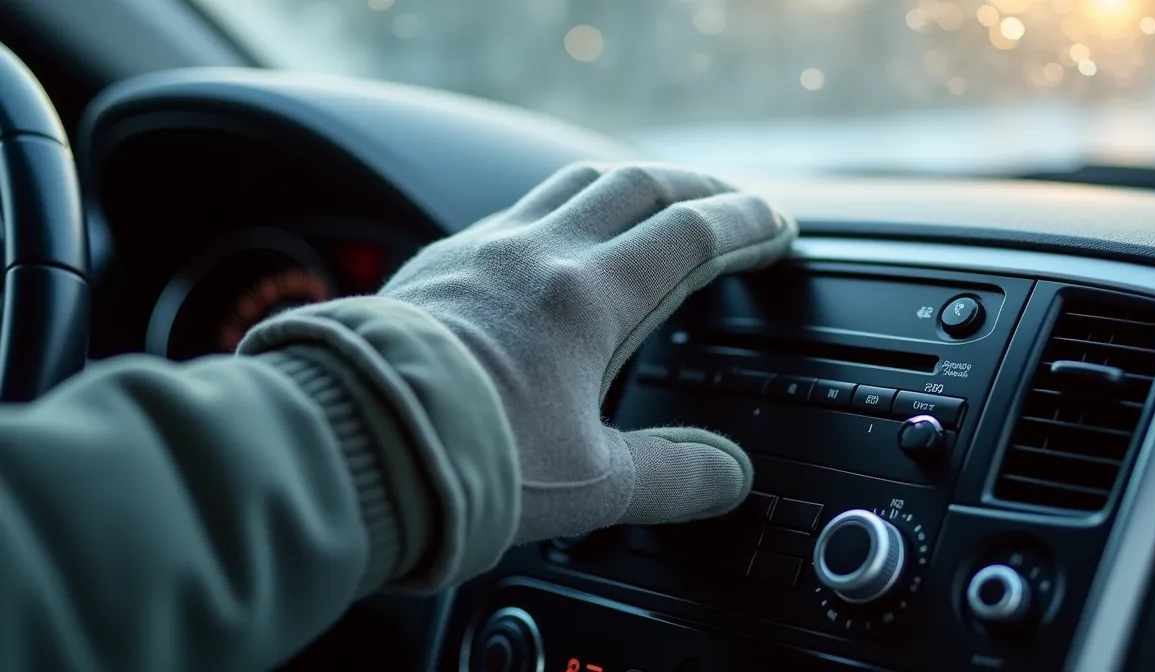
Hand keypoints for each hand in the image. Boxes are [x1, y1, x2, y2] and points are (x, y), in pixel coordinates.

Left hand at [380, 162, 795, 542]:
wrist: (349, 444)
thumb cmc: (464, 462)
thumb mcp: (591, 484)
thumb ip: (673, 477)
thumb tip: (727, 479)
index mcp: (589, 298)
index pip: (691, 235)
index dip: (745, 225)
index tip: (774, 226)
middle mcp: (538, 256)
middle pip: (638, 186)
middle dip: (696, 188)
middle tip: (729, 203)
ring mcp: (481, 251)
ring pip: (570, 183)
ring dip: (624, 184)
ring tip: (649, 201)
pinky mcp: (435, 263)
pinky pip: (510, 212)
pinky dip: (554, 211)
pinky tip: (547, 241)